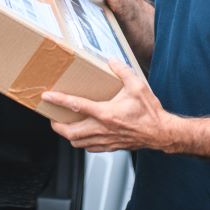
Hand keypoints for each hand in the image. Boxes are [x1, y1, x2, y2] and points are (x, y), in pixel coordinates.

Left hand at [41, 59, 169, 151]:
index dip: (60, 100)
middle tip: (52, 117)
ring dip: (67, 135)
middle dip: (57, 125)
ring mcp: (106, 140)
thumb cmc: (150, 112)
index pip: (77, 106)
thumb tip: (111, 61)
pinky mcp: (110, 147)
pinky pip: (89, 148)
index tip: (48, 96)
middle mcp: (103, 129)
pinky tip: (82, 135)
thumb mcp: (137, 86)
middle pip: (70, 132)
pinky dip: (81, 142)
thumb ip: (123, 71)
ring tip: (64, 126)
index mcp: (107, 113)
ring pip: (78, 142)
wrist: (161, 133)